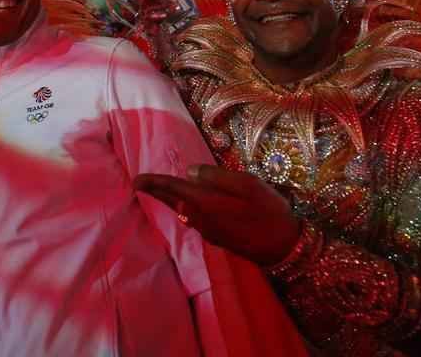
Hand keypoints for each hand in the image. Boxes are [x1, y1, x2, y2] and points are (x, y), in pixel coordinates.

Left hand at [135, 164, 301, 265]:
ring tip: (163, 189)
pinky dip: (187, 208)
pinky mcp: (218, 238)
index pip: (172, 188)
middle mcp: (201, 219)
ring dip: (171, 199)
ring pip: (183, 211)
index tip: (136, 180)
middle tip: (140, 184)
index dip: (153, 183)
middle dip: (157, 191)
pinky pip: (195, 219)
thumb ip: (215, 176)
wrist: (284, 247)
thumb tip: (190, 172)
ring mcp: (209, 231)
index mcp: (205, 202)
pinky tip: (191, 203)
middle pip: (173, 201)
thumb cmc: (268, 211)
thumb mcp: (246, 184)